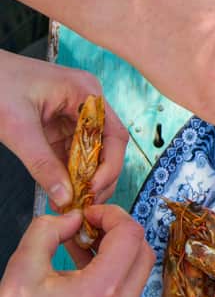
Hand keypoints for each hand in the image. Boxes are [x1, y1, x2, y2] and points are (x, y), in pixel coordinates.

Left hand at [0, 52, 127, 209]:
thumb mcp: (18, 128)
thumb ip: (42, 164)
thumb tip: (64, 196)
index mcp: (85, 92)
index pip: (114, 135)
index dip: (109, 166)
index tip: (93, 190)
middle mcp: (85, 101)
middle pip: (105, 146)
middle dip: (97, 177)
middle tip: (84, 204)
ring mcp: (71, 112)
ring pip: (89, 152)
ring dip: (82, 178)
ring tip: (70, 203)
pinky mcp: (57, 123)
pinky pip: (70, 152)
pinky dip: (67, 172)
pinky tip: (61, 190)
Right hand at [0, 206, 154, 296]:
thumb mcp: (22, 267)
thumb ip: (48, 230)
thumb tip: (72, 217)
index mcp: (102, 292)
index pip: (131, 235)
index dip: (112, 214)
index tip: (88, 213)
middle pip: (143, 252)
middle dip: (119, 231)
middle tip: (88, 227)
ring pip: (139, 273)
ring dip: (117, 252)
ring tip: (80, 247)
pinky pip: (129, 294)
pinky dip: (114, 275)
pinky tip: (82, 272)